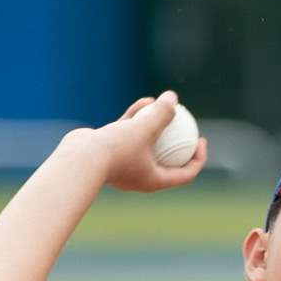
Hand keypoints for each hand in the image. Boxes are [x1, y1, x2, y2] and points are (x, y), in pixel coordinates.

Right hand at [85, 92, 206, 193]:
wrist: (79, 159)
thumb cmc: (115, 150)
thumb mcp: (144, 130)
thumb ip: (161, 114)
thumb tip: (174, 98)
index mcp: (153, 181)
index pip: (184, 175)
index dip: (197, 159)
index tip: (200, 141)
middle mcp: (139, 176)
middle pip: (167, 160)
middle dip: (179, 143)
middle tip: (187, 125)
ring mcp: (124, 165)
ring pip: (146, 144)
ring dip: (156, 125)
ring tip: (164, 106)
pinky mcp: (111, 152)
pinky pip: (130, 135)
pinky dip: (138, 120)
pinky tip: (145, 101)